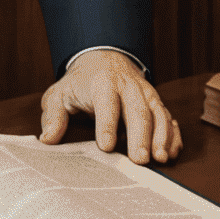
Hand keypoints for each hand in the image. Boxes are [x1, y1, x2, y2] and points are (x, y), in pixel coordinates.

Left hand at [38, 49, 181, 164]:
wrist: (104, 58)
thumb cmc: (81, 83)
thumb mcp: (61, 94)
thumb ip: (54, 116)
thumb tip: (47, 139)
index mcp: (102, 84)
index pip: (105, 103)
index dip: (106, 124)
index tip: (105, 146)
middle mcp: (128, 87)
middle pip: (137, 110)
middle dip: (139, 135)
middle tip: (139, 160)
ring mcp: (145, 94)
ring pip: (157, 113)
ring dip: (161, 136)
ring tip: (160, 157)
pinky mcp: (156, 103)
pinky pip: (169, 118)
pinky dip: (173, 134)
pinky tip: (171, 152)